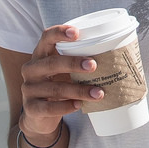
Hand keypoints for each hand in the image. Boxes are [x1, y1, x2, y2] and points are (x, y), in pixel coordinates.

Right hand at [17, 23, 107, 142]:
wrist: (38, 115)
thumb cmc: (57, 85)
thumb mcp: (64, 71)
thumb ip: (79, 61)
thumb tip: (119, 54)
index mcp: (40, 54)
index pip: (46, 38)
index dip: (59, 33)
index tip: (76, 32)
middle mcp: (31, 69)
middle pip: (51, 63)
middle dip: (73, 63)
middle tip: (94, 65)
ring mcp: (29, 89)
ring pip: (55, 88)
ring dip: (79, 90)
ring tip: (99, 93)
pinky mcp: (31, 108)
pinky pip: (49, 107)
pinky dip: (66, 106)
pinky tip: (79, 105)